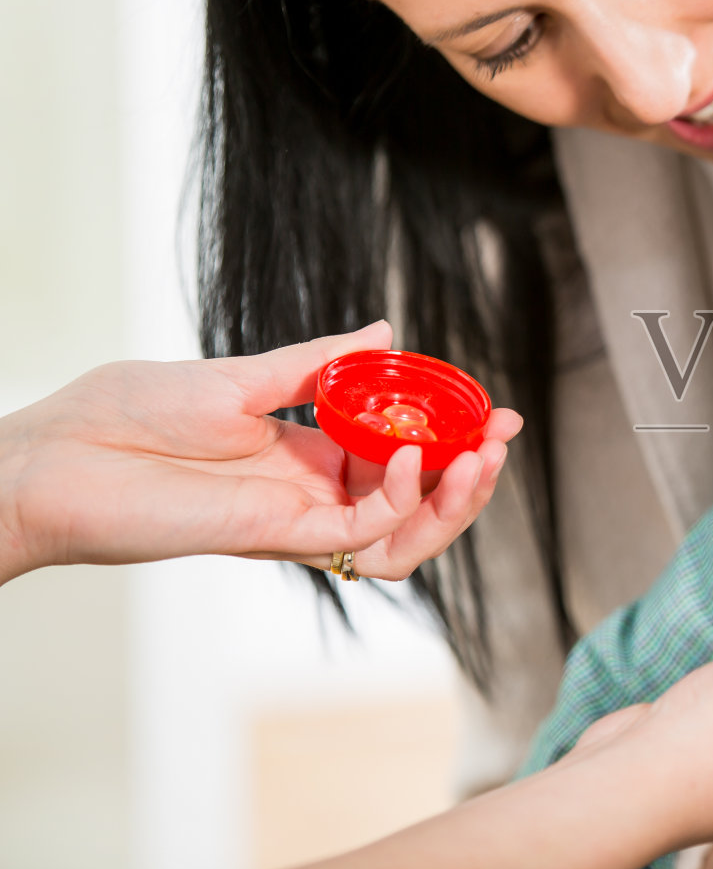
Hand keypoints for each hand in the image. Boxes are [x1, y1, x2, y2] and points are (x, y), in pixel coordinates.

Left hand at [0, 321, 521, 583]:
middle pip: (416, 500)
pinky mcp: (277, 537)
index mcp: (308, 452)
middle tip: (500, 436)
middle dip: (470, 472)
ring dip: (450, 500)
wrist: (55, 458)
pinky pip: (359, 534)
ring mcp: (297, 518)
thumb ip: (319, 362)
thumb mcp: (239, 375)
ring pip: (402, 531)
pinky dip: (395, 501)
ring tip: (477, 456)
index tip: (496, 410)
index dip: (453, 436)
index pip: (403, 454)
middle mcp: (312, 492)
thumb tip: (385, 331)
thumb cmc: (126, 413)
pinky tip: (405, 455)